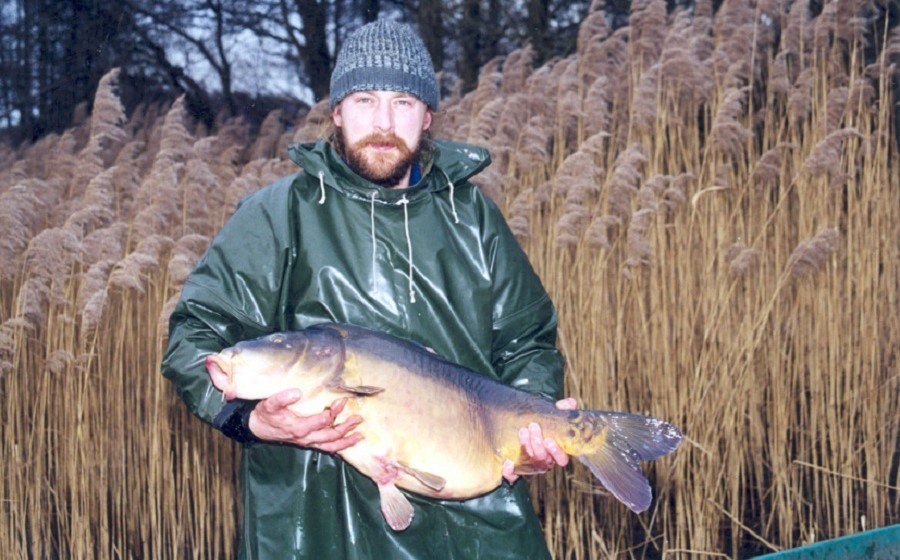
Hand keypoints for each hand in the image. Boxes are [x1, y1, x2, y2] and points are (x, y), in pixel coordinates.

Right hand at [248, 389, 363, 452]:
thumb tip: (297, 392)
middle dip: (346, 427)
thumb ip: (282, 398)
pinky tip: (348, 443)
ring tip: (360, 435)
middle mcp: (306, 438)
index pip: (322, 421)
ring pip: (330, 445)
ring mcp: (307, 442)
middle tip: (358, 418)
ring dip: (346, 441)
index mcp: (299, 428)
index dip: (334, 412)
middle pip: (330, 435)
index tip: (343, 401)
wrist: (258, 428)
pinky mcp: (308, 443)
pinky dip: (339, 447)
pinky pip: (326, 448)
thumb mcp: (270, 404)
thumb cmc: (266, 414)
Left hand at [502, 397, 577, 483]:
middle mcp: (544, 461)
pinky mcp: (515, 469)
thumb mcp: (553, 415)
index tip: (549, 440)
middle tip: (533, 427)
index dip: (556, 452)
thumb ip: (563, 410)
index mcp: (555, 453)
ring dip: (527, 448)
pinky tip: (507, 462)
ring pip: (531, 463)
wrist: (521, 426)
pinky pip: (513, 476)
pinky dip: (510, 472)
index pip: (561, 460)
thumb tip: (571, 402)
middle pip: (543, 459)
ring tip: (523, 431)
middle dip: (538, 444)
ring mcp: (530, 466)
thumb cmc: (543, 423)